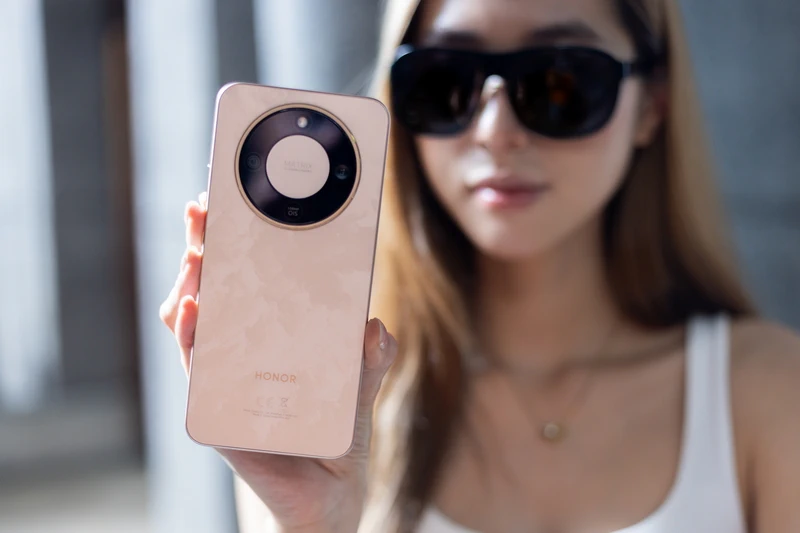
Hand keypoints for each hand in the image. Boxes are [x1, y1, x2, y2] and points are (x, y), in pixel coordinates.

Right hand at [159, 192, 397, 531]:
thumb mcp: (359, 386)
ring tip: (199, 253)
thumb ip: (370, 357)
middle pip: (208, 293)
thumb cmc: (335, 432)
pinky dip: (191, 338)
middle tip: (202, 212)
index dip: (228, 246)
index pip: (239, 285)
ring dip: (190, 284)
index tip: (226, 207)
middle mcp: (236, 356)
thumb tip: (376, 327)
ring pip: (192, 326)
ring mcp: (223, 383)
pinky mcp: (218, 414)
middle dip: (200, 248)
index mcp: (266, 340)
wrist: (329, 494)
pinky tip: (195, 308)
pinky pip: (197, 371)